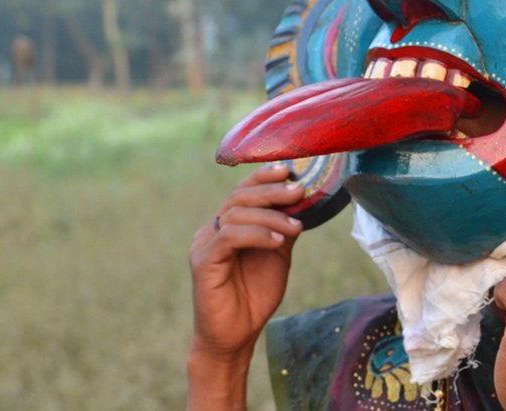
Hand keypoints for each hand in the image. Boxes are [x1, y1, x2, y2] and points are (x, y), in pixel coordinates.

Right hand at [186, 164, 305, 409]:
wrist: (235, 337)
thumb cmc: (254, 297)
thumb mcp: (277, 257)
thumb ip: (283, 230)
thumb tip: (302, 201)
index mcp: (226, 226)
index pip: (242, 191)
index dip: (262, 177)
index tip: (289, 170)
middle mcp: (211, 230)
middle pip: (239, 197)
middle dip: (271, 191)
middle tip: (299, 190)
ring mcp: (204, 244)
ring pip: (235, 214)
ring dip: (271, 216)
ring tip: (295, 227)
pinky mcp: (202, 262)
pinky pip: (230, 237)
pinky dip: (257, 234)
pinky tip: (278, 242)